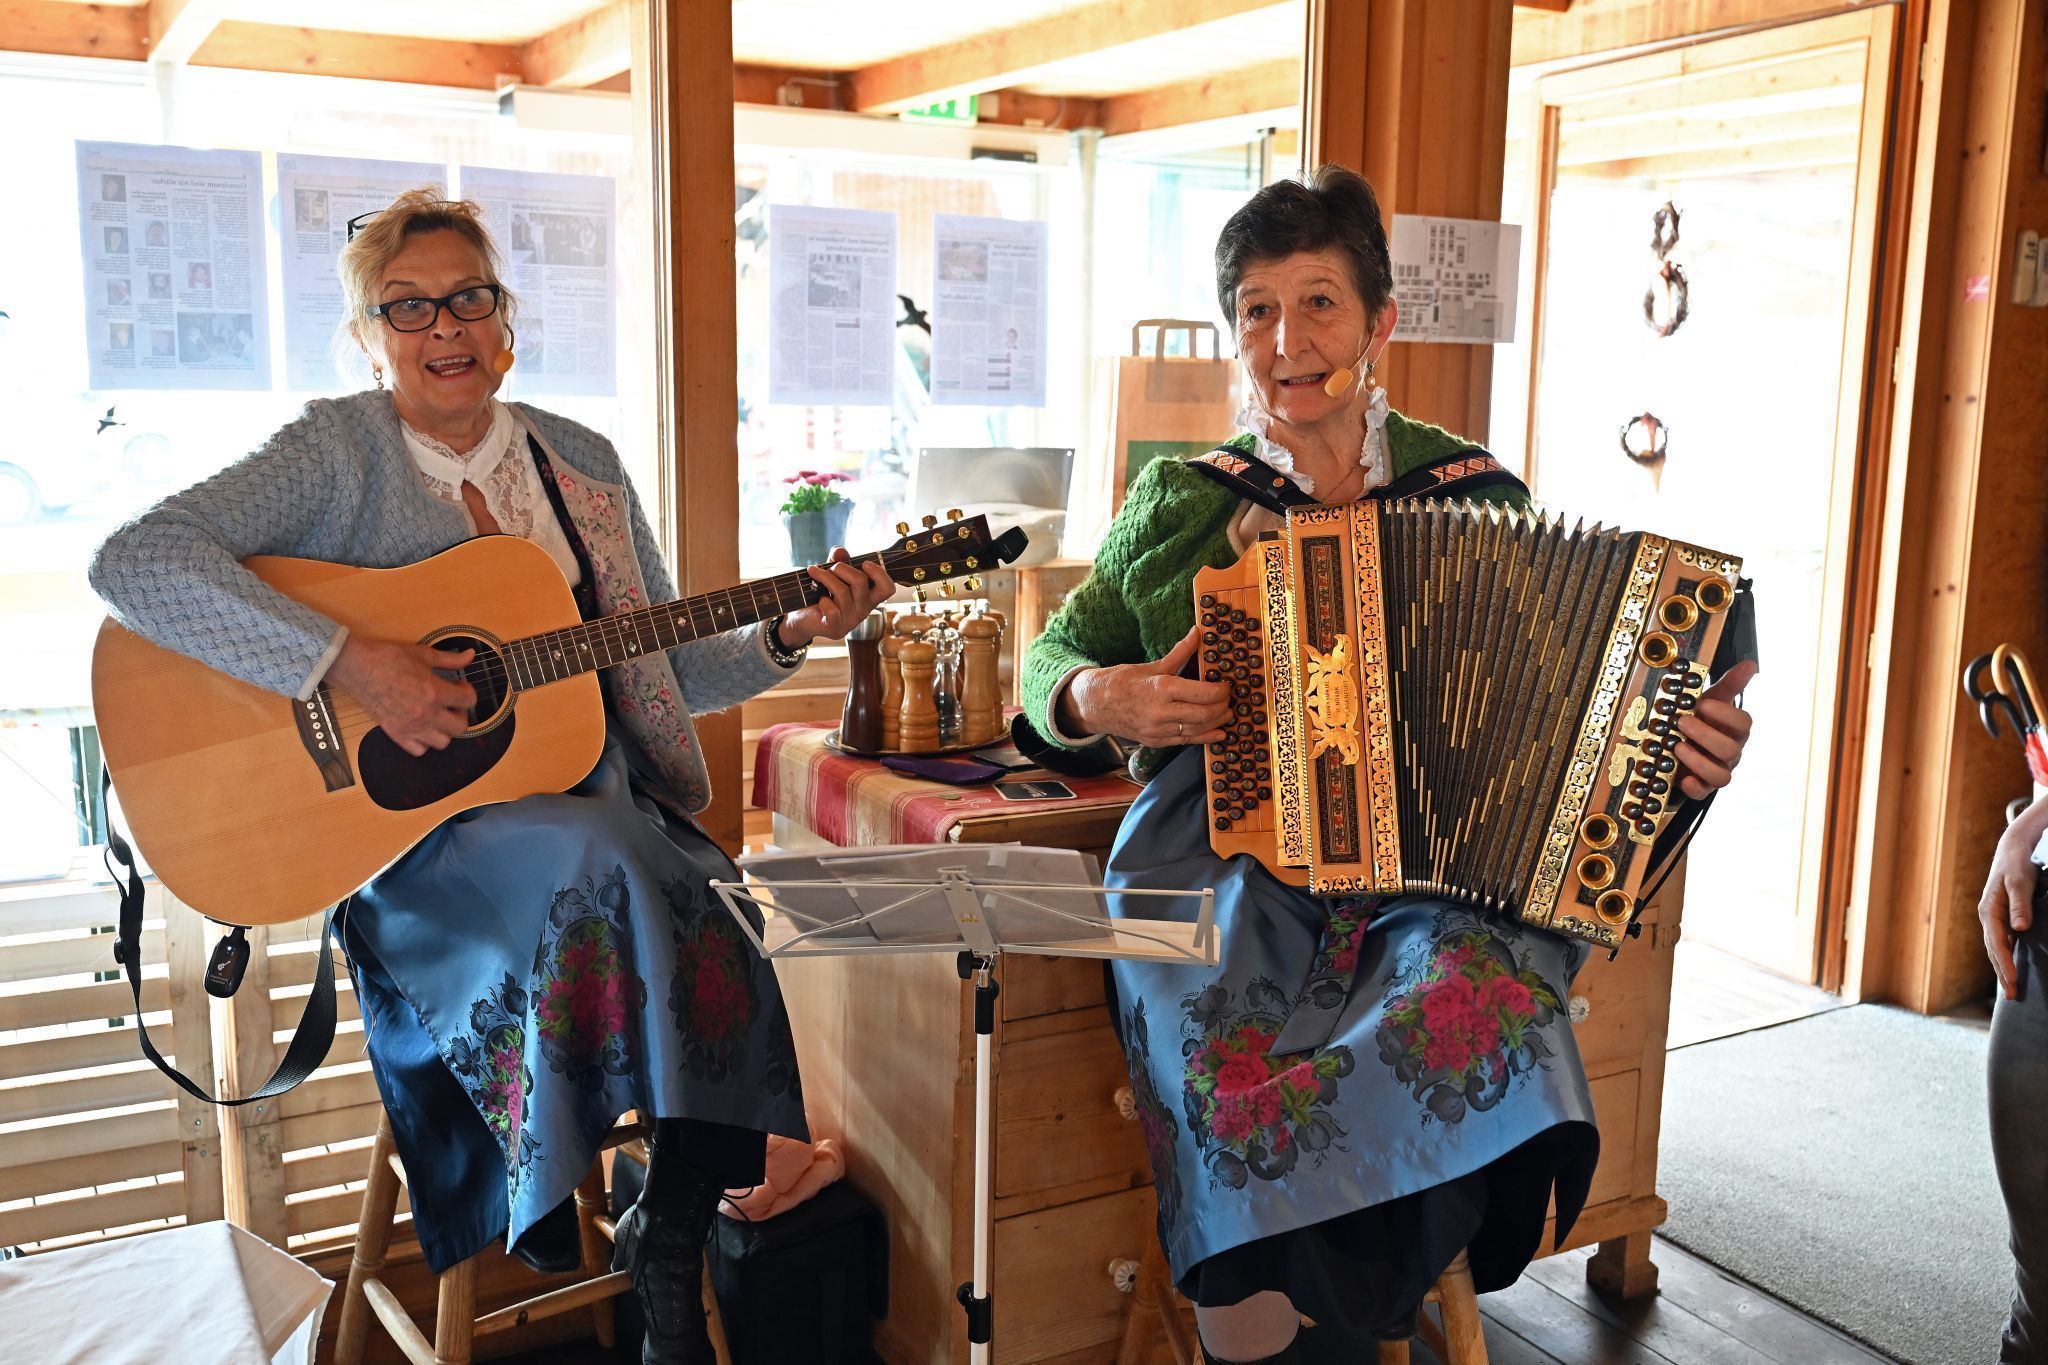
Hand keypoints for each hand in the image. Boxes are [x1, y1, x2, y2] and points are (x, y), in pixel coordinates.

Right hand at [328, 635, 475, 756]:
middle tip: (452, 702)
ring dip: (445, 730)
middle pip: (460, 727)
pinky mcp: (396, 734)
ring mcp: (411, 727)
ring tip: (438, 715)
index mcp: (435, 692)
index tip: (460, 686)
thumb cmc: (388, 658)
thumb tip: (471, 655)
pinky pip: (419, 750)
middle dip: (461, 713)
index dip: (468, 691)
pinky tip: (421, 727)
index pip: (468, 701)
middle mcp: (426, 714)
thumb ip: (451, 659)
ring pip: (442, 742)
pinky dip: (424, 742)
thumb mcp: (424, 654)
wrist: (358, 668)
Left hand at [776, 547, 894, 646]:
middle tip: (830, 568)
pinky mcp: (835, 627)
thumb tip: (840, 551)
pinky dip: (822, 599)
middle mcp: (863, 610)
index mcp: (869, 597)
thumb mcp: (833, 573)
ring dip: (826, 577)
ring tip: (816, 574)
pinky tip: (819, 599)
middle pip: (860, 581)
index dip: (879, 573)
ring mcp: (850, 620)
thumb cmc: (822, 593)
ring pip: (842, 591)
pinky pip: (832, 609)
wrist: (804, 617)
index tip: (864, 564)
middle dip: (841, 567)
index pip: (887, 588)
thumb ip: (840, 560)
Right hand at [1064, 625, 1232, 747]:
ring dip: (1217, 722)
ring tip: (1227, 713)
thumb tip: (1197, 633)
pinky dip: (1206, 737)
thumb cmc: (1122, 682)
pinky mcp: (1156, 742)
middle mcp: (1162, 712)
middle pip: (1206, 713)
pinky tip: (1218, 733)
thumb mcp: (1153, 666)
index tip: (1226, 684)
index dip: (1221, 690)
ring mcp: (1159, 730)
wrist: (1096, 704)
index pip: (1204, 693)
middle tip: (1229, 698)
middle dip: (1223, 706)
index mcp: (1162, 689)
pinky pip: (1187, 741)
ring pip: (1199, 729)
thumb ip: (1180, 652)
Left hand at [1672, 659, 1756, 799]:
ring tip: (1677, 746)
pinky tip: (1683, 777)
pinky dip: (1694, 786)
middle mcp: (1730, 752)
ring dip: (1699, 760)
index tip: (1704, 704)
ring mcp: (1717, 769)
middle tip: (1681, 722)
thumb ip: (1729, 685)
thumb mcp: (1710, 700)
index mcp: (1734, 730)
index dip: (1725, 714)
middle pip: (1730, 748)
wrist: (1680, 745)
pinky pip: (1704, 792)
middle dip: (1705, 734)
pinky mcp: (1702, 786)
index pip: (1744, 723)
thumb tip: (1750, 665)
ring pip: (1721, 775)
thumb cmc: (1699, 722)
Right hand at [1980, 795, 2047, 998]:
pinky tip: (2010, 966)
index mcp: (1988, 910)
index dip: (2004, 964)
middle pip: (1992, 950)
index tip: (2013, 983)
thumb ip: (2020, 905)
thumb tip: (2019, 929)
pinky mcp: (2000, 916)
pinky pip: (2000, 941)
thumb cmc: (2017, 864)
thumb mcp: (2021, 882)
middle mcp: (1986, 916)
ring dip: (2001, 968)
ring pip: (1995, 948)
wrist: (2012, 848)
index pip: (1996, 944)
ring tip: (2009, 988)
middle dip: (2001, 973)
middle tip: (2011, 996)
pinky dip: (2004, 957)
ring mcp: (1992, 917)